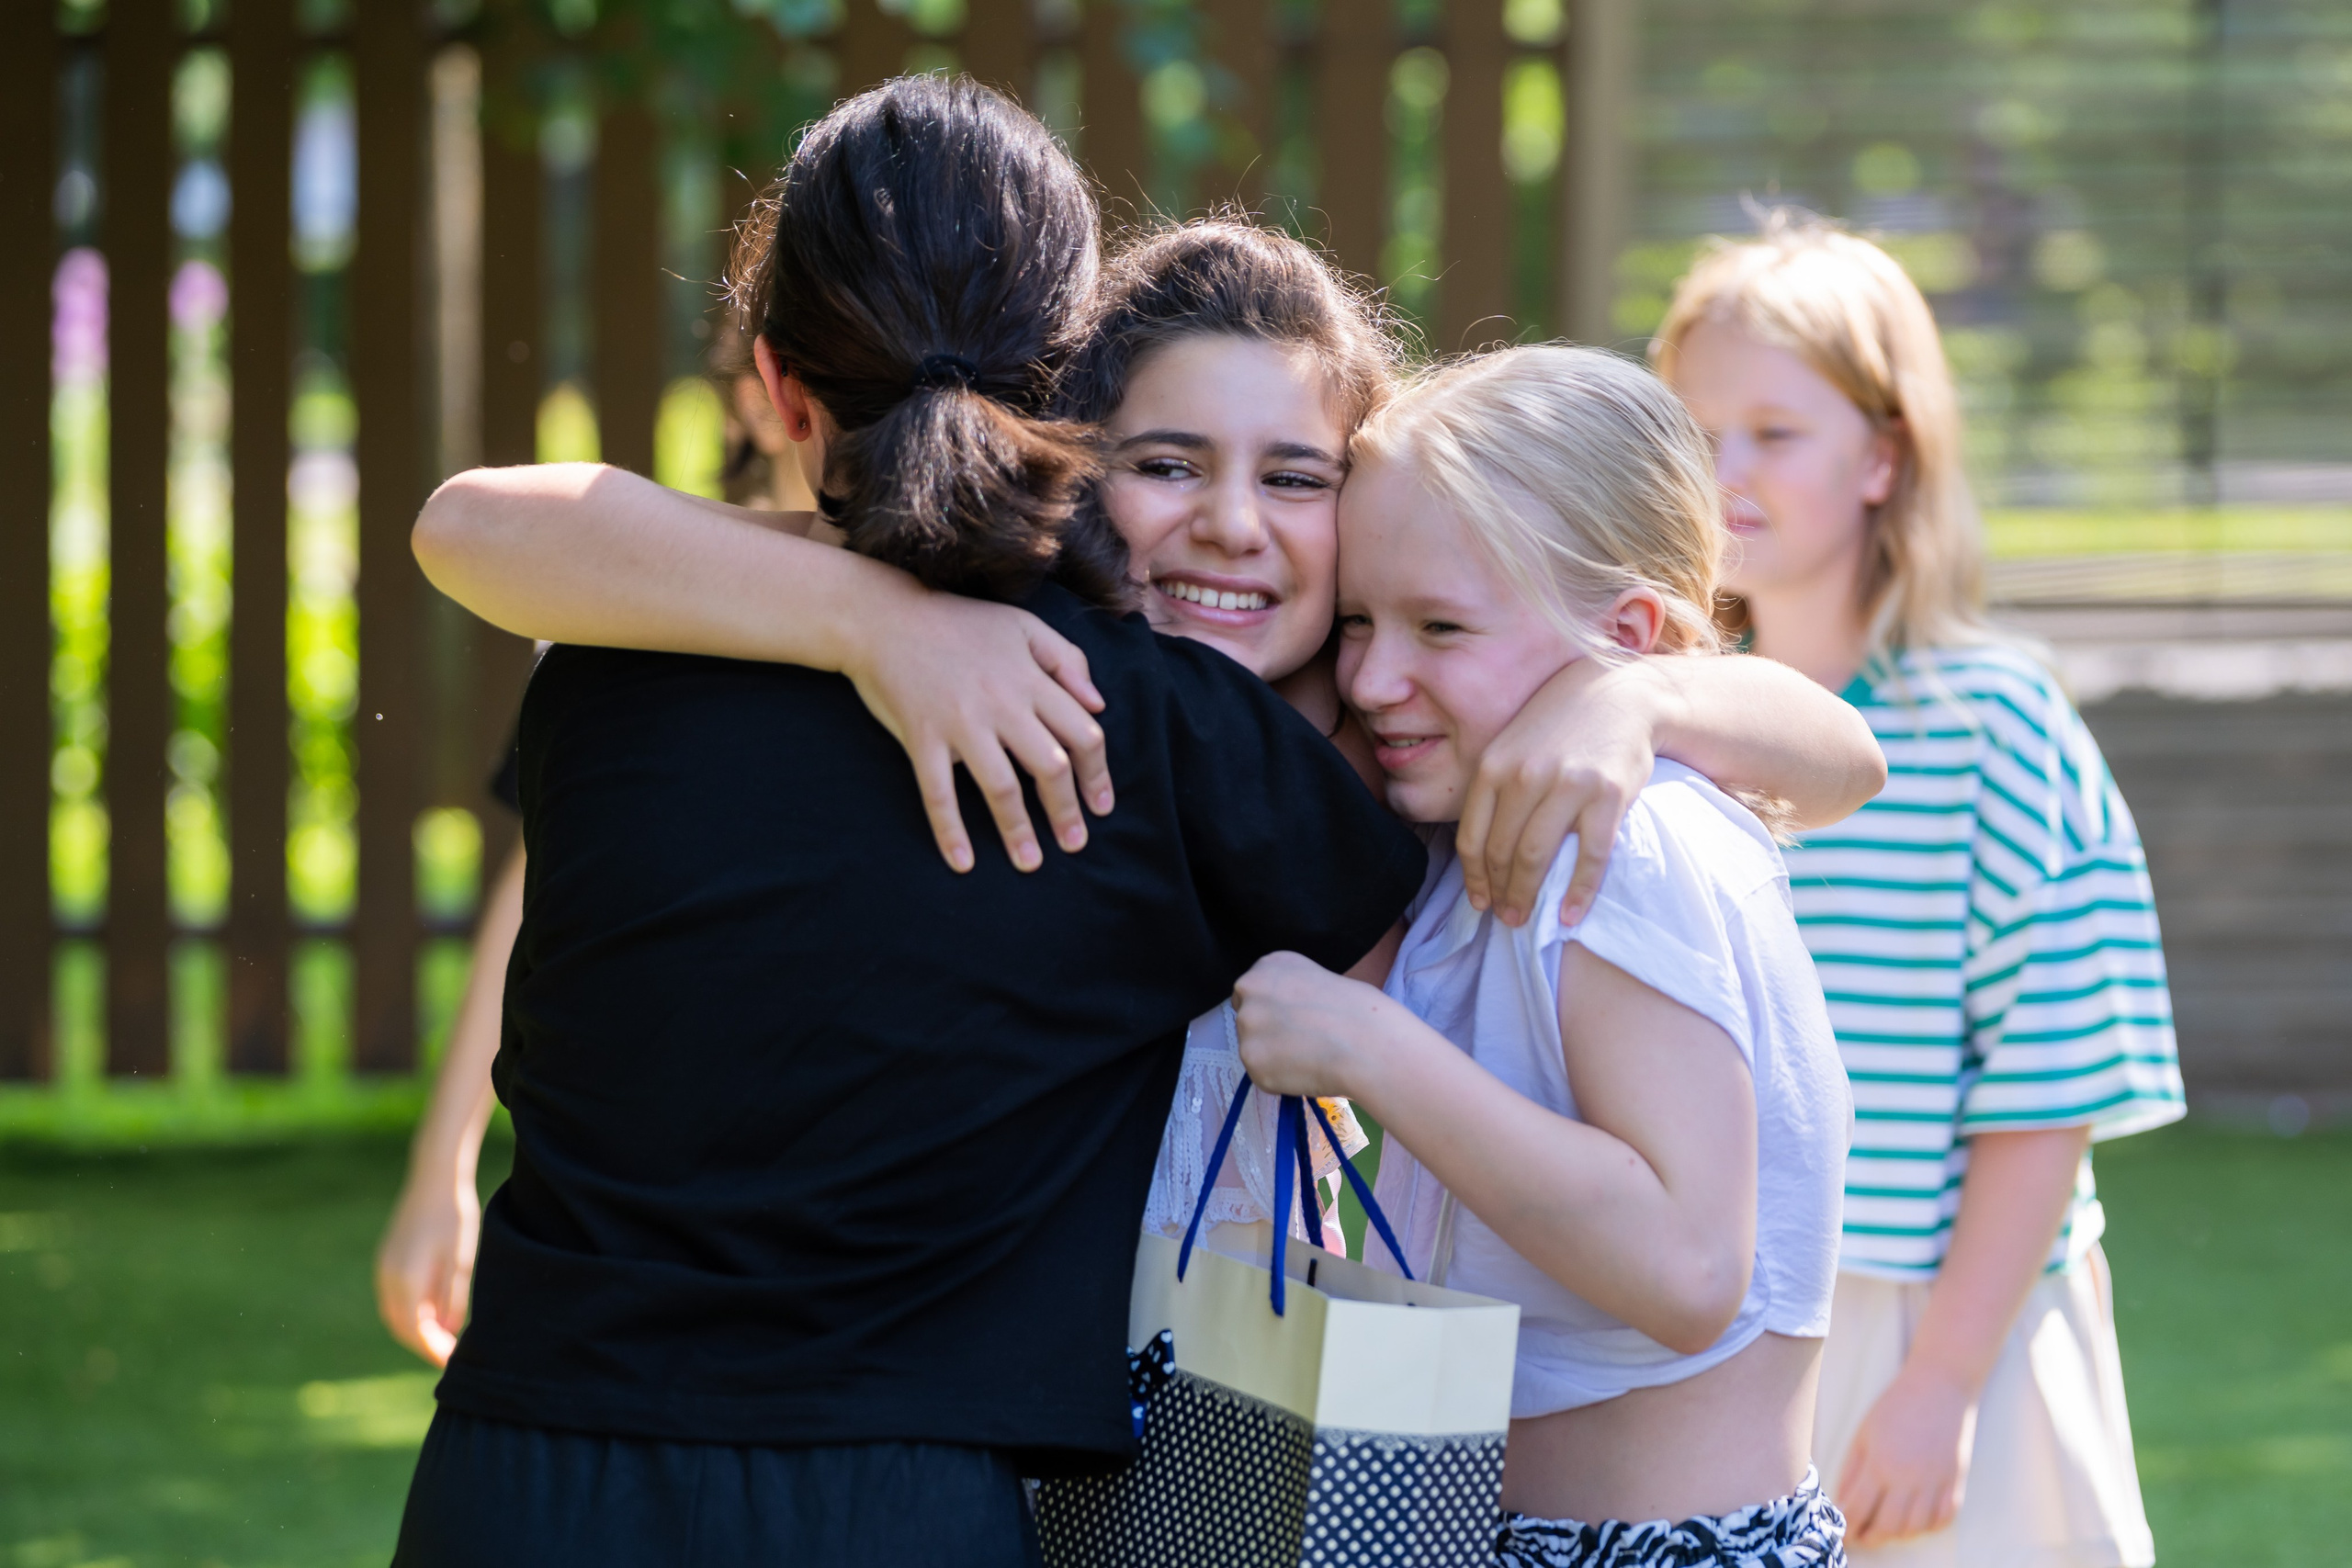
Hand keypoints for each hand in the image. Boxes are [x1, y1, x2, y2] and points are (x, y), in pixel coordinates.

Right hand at [374, 1166, 480, 1368]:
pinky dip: (410, 1310)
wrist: (436, 1177)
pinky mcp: (388, 1257)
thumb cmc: (454, 1217)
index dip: (431, 1350)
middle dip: (422, 1344)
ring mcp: (384, 1266)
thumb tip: (447, 1331)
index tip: (450, 1361)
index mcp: (407, 1280)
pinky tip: (432, 1311)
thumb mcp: (461, 1261)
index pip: (414, 1331)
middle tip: (447, 1355)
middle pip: (400, 1326)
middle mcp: (388, 1276)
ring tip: (442, 1337)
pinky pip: (394, 1295)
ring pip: (395, 1312)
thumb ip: (453, 1298)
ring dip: (414, 1328)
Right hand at [844, 591, 1113, 873]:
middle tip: (1074, 844)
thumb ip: (1067, 660)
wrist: (883, 615)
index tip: (1102, 807)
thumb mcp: (1022, 625)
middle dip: (1066, 812)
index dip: (1097, 774)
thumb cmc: (958, 622)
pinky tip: (962, 861)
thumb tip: (1099, 705)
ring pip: (1000, 787)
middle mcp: (1001, 703)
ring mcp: (959, 722)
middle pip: (1049, 767)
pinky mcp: (921, 736)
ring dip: (1018, 831)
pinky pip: (937, 792)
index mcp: (1029, 678)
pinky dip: (950, 830)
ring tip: (1029, 863)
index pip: (1082, 733)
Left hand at [1233, 952, 1401, 1099]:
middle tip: (1301, 1043)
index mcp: (1268, 965)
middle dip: (1268, 1032)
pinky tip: (1306, 1070)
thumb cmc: (1358, 1010)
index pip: (1252, 992)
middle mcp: (1249, 989)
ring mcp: (1247, 1025)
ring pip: (1254, 1048)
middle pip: (1247, 1018)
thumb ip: (1291, 993)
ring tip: (1310, 1057)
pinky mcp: (1251, 1060)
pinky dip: (1281, 1079)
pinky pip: (1262, 1075)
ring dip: (1275, 1057)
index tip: (1293, 1021)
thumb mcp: (1318, 980)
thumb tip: (1285, 1017)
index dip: (1274, 1011)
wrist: (1366, 1042)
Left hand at [1456, 659, 1655, 928]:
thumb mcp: (1513, 744)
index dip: (1474, 878)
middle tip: (1506, 919)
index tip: (1479, 902)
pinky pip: (1590, 856)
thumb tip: (1482, 850)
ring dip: (1528, 897)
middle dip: (1500, 893)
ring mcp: (1566, 785)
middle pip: (1501, 852)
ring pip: (1536, 858)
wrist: (1623, 696)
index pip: (1472, 837)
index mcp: (1494, 765)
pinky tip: (1571, 915)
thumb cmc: (1562, 724)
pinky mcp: (1607, 796)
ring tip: (1526, 919)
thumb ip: (1495, 788)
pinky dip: (1579, 893)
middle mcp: (1525, 775)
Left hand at [1836, 1362, 1978, 1547]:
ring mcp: (1935, 1481)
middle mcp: (1909, 1478)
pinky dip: (1930, 1525)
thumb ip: (1852, 1470)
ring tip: (1886, 1527)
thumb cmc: (1895, 1406)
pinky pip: (1945, 1518)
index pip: (1858, 1509)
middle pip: (1888, 1527)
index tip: (1841, 1531)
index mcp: (1880, 1463)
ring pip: (1917, 1527)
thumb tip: (1842, 1502)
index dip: (1846, 1526)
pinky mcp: (1956, 1480)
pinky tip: (1917, 1519)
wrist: (1939, 1386)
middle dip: (1871, 1537)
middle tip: (1862, 1535)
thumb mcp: (1864, 1433)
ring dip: (1899, 1533)